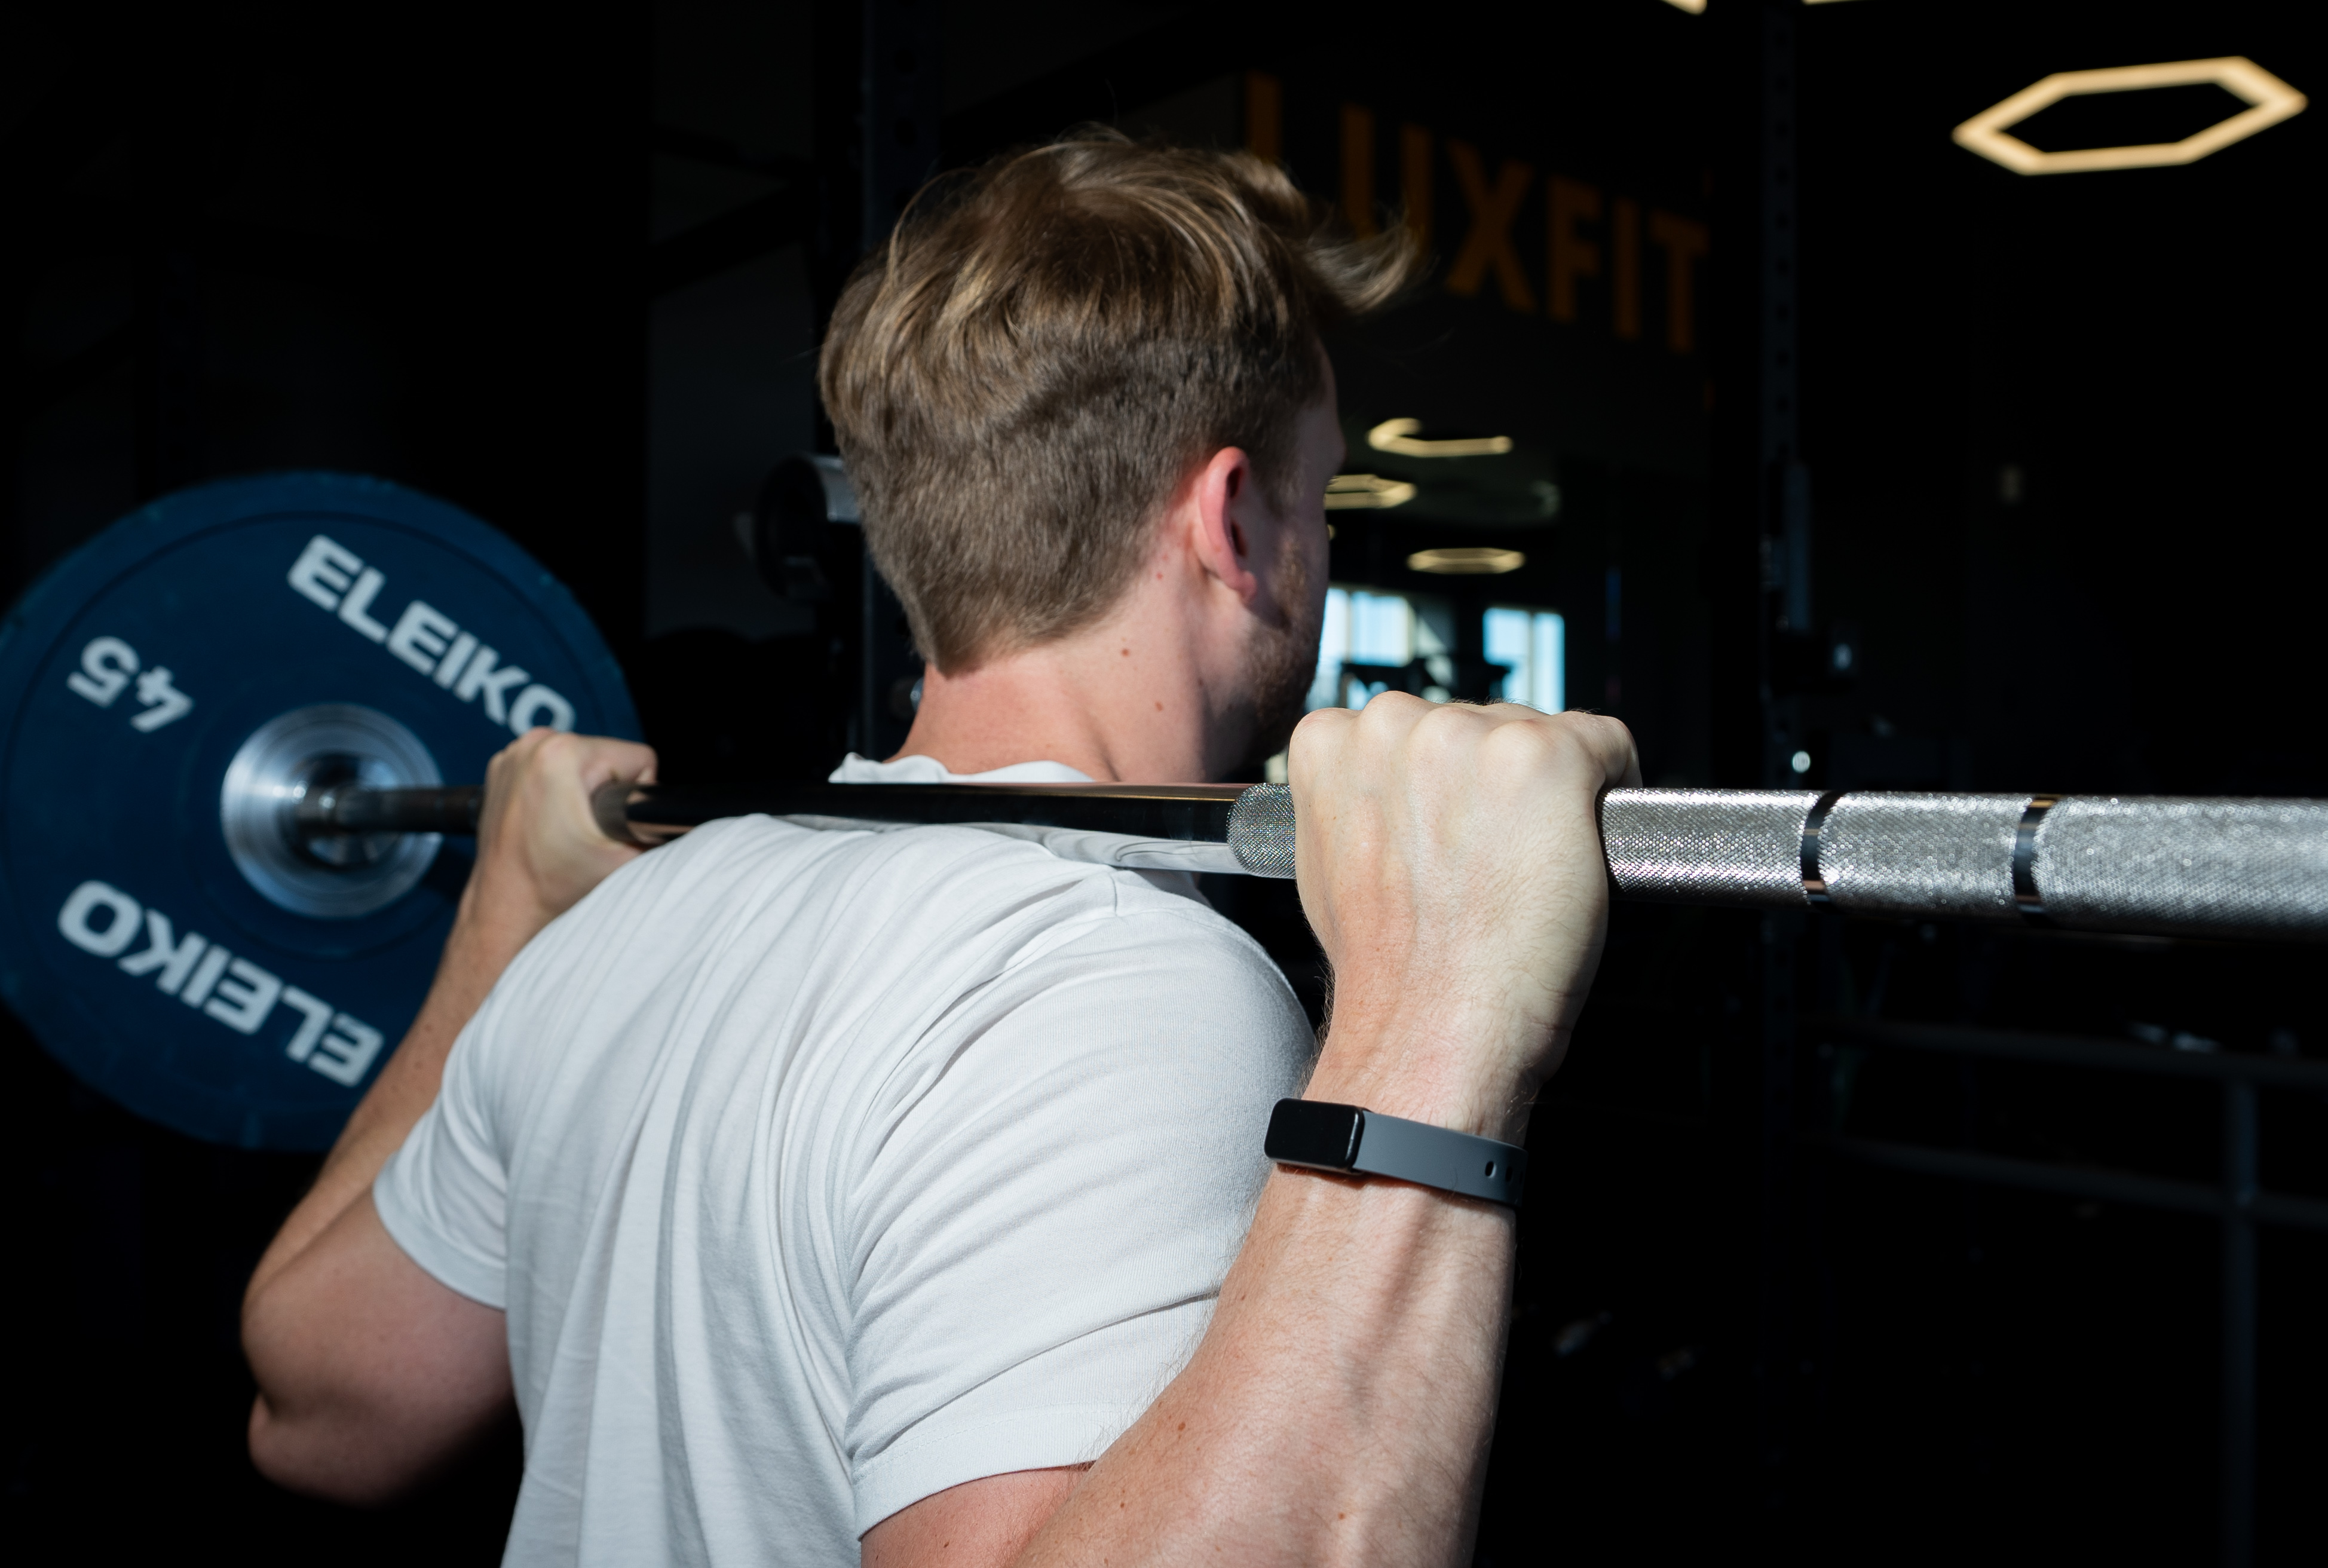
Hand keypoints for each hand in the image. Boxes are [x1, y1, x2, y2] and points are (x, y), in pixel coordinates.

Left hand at [461, 728, 657, 947]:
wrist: (508, 909)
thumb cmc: (555, 887)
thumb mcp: (629, 858)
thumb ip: (665, 829)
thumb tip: (690, 817)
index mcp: (563, 755)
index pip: (638, 758)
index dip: (634, 798)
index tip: (607, 826)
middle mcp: (533, 746)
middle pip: (608, 756)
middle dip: (605, 794)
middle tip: (584, 833)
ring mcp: (512, 755)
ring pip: (581, 761)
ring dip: (580, 791)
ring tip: (564, 829)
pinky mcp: (501, 767)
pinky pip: (552, 766)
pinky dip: (554, 789)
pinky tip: (546, 821)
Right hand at [1288, 696, 1638, 1140]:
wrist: (1432, 1025)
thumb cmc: (1393, 969)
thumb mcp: (1333, 866)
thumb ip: (1361, 802)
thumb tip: (1400, 793)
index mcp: (1333, 743)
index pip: (1418, 725)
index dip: (1451, 784)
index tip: (1465, 831)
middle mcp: (1394, 723)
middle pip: (1484, 722)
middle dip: (1499, 783)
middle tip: (1498, 863)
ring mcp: (1469, 736)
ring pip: (1541, 732)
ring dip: (1551, 788)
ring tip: (1529, 867)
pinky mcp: (1542, 756)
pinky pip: (1608, 743)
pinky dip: (1616, 786)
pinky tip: (1587, 846)